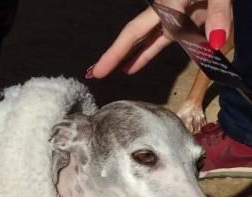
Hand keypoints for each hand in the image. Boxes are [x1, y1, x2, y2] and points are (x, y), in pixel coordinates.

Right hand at [90, 0, 231, 77]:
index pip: (139, 31)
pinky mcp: (183, 21)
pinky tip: (131, 67)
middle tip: (95, 73)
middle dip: (114, 54)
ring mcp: (173, 16)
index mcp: (170, 2)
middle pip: (135, 34)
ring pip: (145, 39)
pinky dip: (145, 54)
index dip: (117, 51)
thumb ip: (219, 15)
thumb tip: (215, 42)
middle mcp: (166, 10)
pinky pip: (159, 40)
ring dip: (127, 56)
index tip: (100, 71)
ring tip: (107, 72)